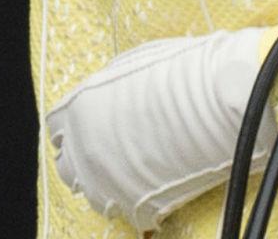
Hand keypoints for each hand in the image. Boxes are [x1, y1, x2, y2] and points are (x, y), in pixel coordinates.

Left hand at [45, 28, 269, 231]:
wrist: (222, 97)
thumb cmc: (183, 71)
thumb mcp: (133, 65)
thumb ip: (109, 88)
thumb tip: (110, 98)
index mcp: (79, 110)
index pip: (55, 128)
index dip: (73, 128)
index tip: (87, 129)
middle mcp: (85, 149)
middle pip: (67, 165)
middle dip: (86, 157)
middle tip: (112, 149)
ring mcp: (108, 182)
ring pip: (93, 193)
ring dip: (108, 182)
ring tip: (135, 168)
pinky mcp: (135, 207)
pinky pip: (126, 211)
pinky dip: (138, 201)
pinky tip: (156, 184)